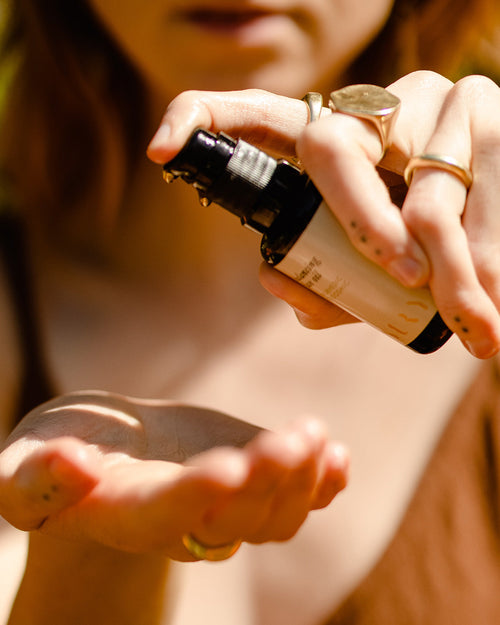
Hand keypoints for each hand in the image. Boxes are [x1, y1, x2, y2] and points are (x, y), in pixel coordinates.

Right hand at [0, 392, 347, 560]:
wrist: (104, 449)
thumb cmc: (56, 450)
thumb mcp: (22, 464)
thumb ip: (36, 478)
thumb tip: (70, 466)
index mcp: (124, 514)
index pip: (164, 515)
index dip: (196, 496)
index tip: (228, 465)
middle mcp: (180, 521)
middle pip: (233, 522)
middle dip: (267, 483)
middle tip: (292, 439)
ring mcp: (221, 505)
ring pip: (272, 518)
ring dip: (301, 481)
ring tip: (315, 435)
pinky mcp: (247, 480)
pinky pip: (293, 501)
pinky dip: (321, 485)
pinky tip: (335, 456)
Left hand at [147, 72, 499, 358]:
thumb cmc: (429, 249)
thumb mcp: (373, 268)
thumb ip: (327, 281)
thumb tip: (274, 278)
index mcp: (332, 141)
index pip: (258, 115)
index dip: (204, 119)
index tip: (161, 147)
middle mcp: (368, 110)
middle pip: (329, 148)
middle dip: (364, 220)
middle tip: (404, 279)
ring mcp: (423, 100)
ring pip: (422, 182)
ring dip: (450, 265)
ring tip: (476, 323)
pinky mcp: (483, 103)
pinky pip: (482, 183)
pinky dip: (488, 252)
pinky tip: (495, 296)